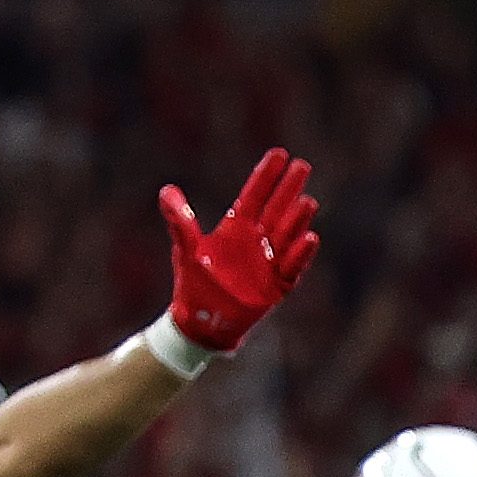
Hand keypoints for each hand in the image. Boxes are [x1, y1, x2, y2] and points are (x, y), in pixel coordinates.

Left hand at [153, 148, 320, 363]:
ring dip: (297, 219)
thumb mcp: (186, 248)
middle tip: (302, 165)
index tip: (280, 154)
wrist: (200, 323)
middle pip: (277, 208)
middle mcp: (257, 241)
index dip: (266, 176)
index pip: (255, 195)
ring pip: (287, 235)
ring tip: (307, 201)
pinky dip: (301, 254)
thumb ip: (180, 221)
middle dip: (289, 188)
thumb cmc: (193, 284)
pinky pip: (293, 267)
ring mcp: (269, 262)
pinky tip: (310, 238)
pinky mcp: (277, 286)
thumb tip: (166, 191)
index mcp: (236, 228)